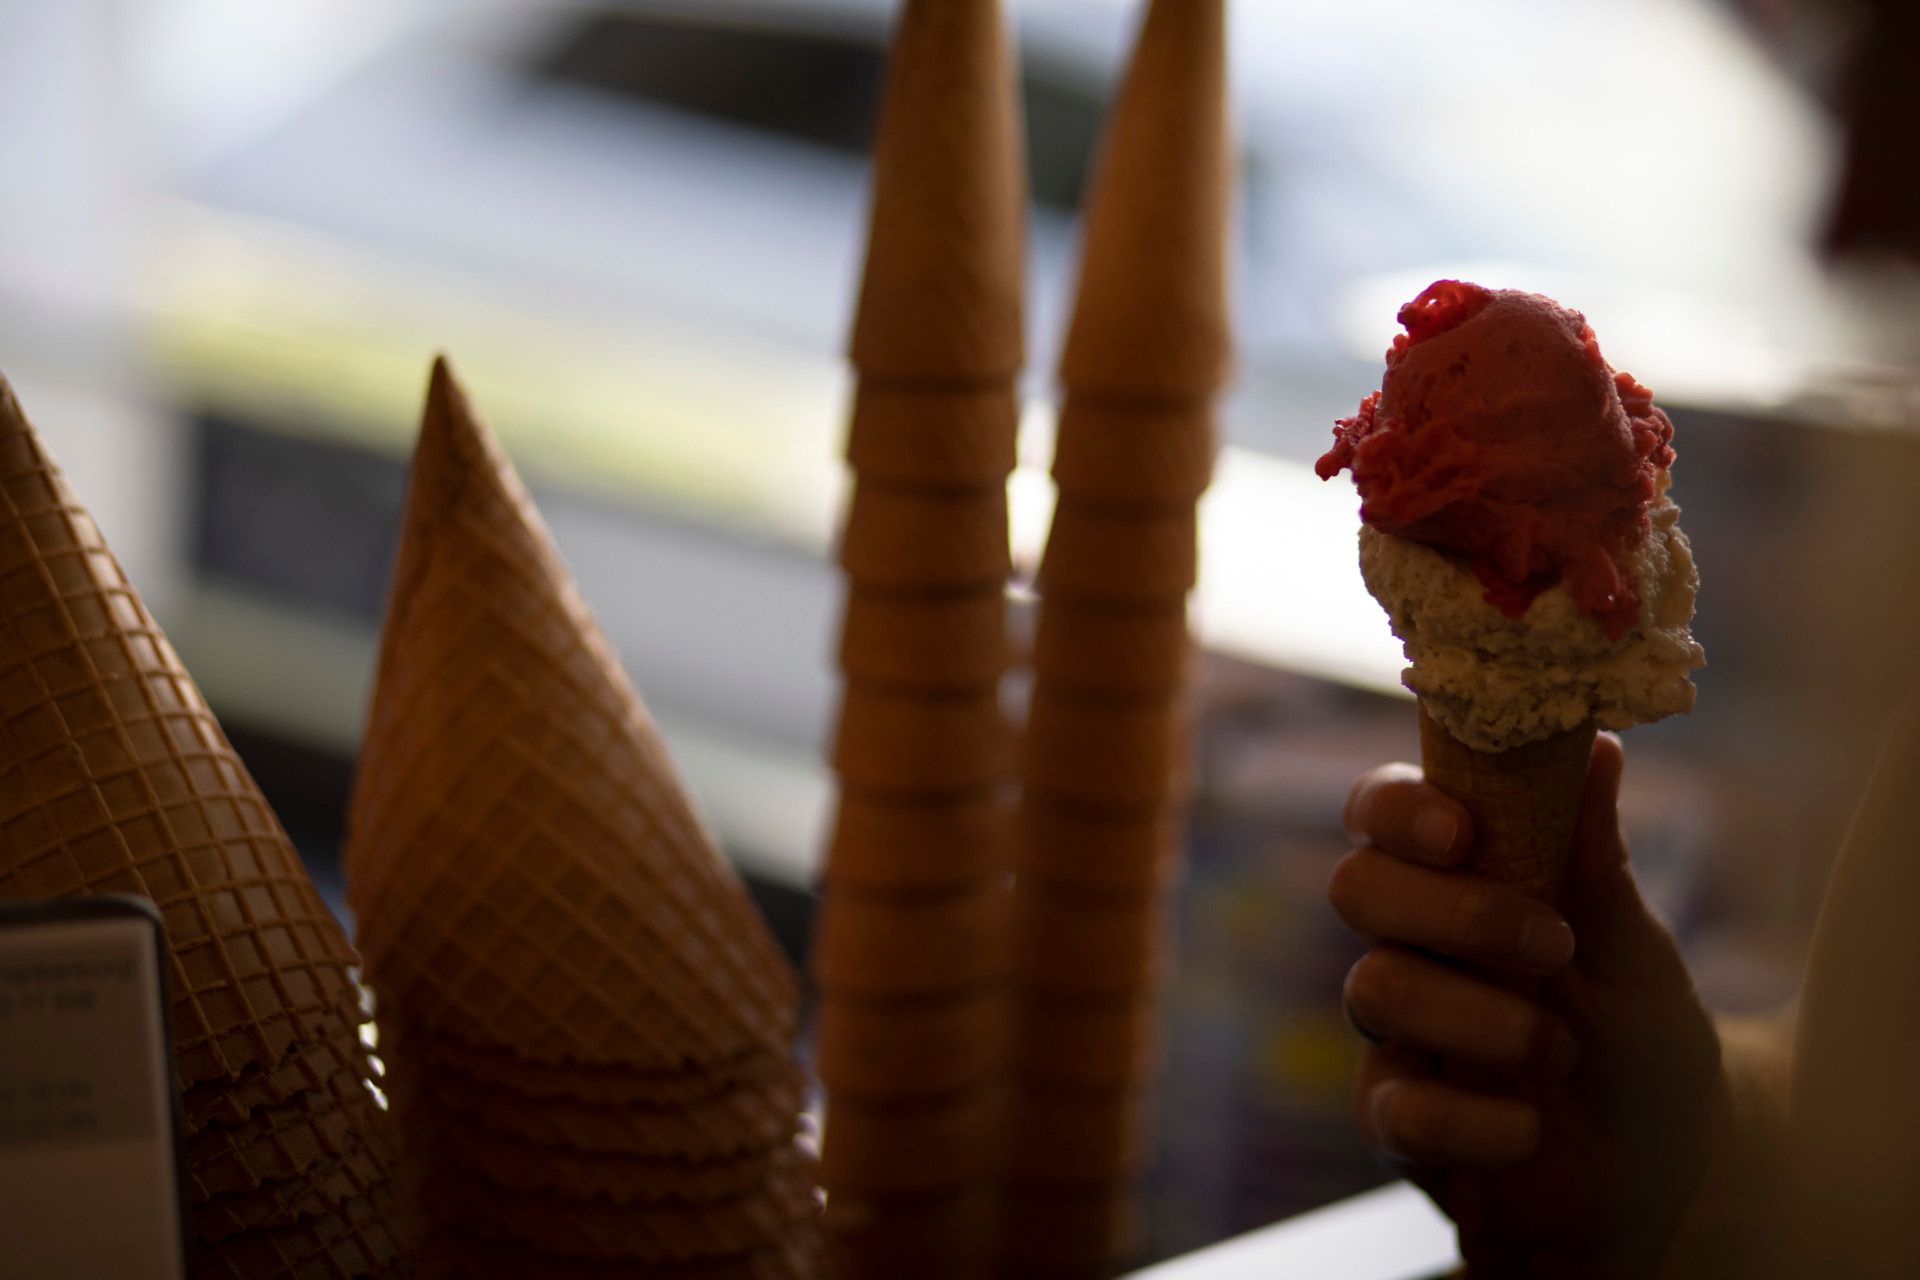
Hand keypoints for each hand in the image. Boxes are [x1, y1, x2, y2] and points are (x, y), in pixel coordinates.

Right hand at [1329, 735, 1723, 1276]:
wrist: (1680, 1166)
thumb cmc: (1645, 1035)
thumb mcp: (1630, 944)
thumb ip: (1595, 855)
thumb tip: (1594, 744)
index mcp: (1455, 881)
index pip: (1381, 813)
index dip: (1398, 810)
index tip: (1462, 832)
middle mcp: (1412, 946)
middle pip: (1356, 889)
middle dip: (1451, 912)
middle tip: (1548, 945)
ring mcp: (1398, 1034)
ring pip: (1374, 990)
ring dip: (1477, 1017)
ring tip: (1561, 1049)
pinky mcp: (1401, 1122)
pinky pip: (1392, 1109)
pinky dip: (1466, 1119)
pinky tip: (1528, 1128)